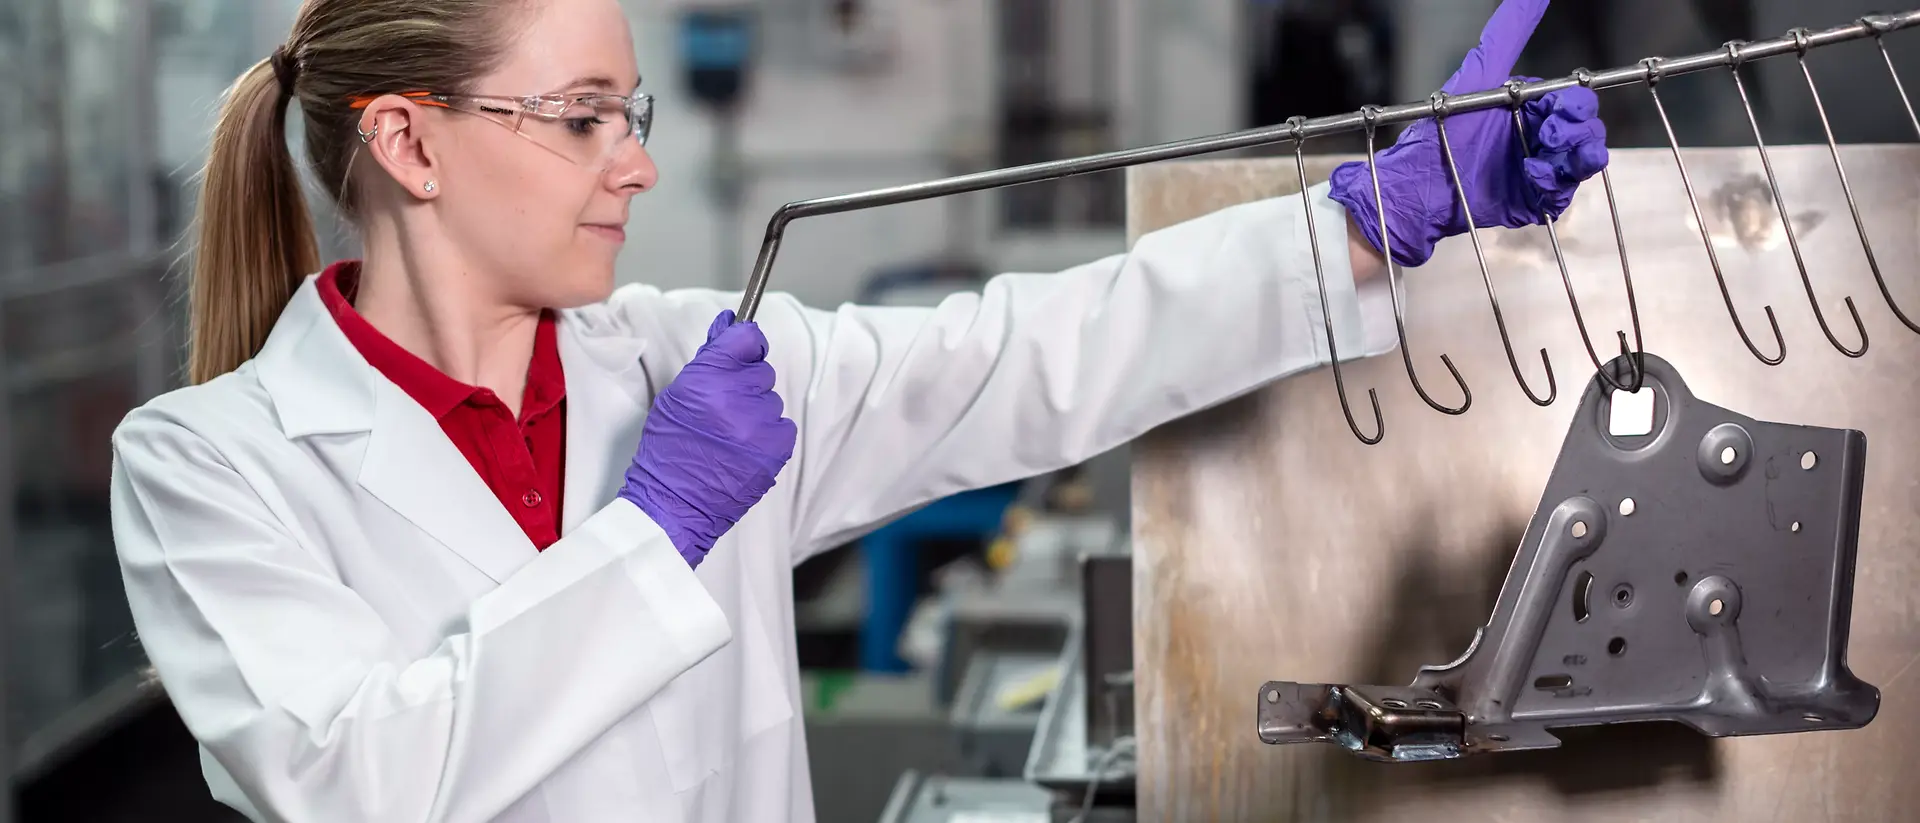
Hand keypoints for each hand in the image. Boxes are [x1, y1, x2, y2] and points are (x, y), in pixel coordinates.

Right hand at [620, 310, 797, 568]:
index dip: (746, 344)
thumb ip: (707, 360)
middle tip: (723, 408)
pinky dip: (768, 433)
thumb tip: (729, 325)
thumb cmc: (669, 451)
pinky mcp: (777, 449)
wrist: (675, 504)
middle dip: (745, 383)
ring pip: (772, 399)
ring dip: (756, 410)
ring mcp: (761, 426)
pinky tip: (743, 448)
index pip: (747, 339)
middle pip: (761, 370)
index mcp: (707, 382)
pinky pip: (783, 425)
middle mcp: (737, 400)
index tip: (743, 350)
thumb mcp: (677, 396)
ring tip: (729, 435)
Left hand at [1328, 0, 1608, 267]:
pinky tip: (1533, 180)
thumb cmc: (1443, 126)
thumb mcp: (1479, 74)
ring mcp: (1539, 167)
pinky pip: (1564, 194)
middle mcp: (1539, 134)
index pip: (1575, 101)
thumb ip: (1508, 32)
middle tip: (1551, 139)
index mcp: (1531, 105)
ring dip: (1574, 160)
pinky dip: (1554, 185)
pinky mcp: (1533, 199)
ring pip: (1583, 162)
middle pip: (1586, 130)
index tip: (1555, 116)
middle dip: (1577, 135)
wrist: (1419, 183)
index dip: (1574, 108)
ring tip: (1546, 162)